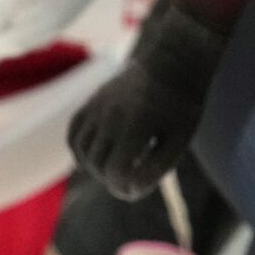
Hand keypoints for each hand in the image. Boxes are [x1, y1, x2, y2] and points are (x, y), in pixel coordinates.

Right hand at [68, 0, 225, 199]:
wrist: (172, 64)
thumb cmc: (181, 106)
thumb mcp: (179, 139)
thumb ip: (157, 168)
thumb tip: (130, 191)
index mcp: (136, 125)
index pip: (116, 172)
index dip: (125, 188)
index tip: (138, 188)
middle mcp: (111, 115)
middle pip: (97, 165)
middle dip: (112, 180)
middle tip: (132, 180)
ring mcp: (98, 107)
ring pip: (82, 151)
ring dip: (96, 167)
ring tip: (117, 168)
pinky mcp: (92, 102)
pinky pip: (73, 133)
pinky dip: (79, 150)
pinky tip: (93, 159)